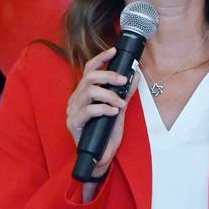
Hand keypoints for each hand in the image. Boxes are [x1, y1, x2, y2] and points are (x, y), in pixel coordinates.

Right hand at [66, 46, 134, 178]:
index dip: (101, 58)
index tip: (114, 51)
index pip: (90, 69)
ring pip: (89, 91)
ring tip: (120, 104)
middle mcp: (76, 99)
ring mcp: (73, 111)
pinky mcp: (73, 123)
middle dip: (109, 76)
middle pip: (89, 77)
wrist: (101, 157)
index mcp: (85, 93)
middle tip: (123, 81)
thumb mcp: (119, 109)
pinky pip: (88, 110)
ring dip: (109, 95)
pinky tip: (112, 112)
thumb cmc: (106, 133)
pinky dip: (103, 108)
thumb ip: (125, 93)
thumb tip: (135, 75)